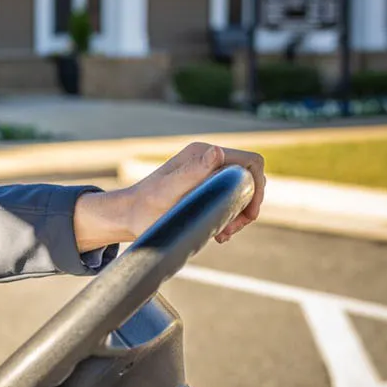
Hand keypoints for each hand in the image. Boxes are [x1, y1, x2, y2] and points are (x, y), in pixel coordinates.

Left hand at [74, 142, 265, 251]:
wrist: (127, 217)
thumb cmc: (145, 206)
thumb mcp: (169, 190)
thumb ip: (193, 172)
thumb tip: (216, 151)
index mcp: (202, 154)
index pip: (250, 162)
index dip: (258, 186)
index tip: (251, 213)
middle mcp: (207, 160)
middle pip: (249, 179)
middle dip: (248, 205)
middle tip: (232, 229)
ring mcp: (206, 174)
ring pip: (241, 193)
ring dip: (239, 215)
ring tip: (224, 234)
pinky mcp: (204, 189)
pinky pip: (230, 201)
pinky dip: (230, 218)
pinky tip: (220, 234)